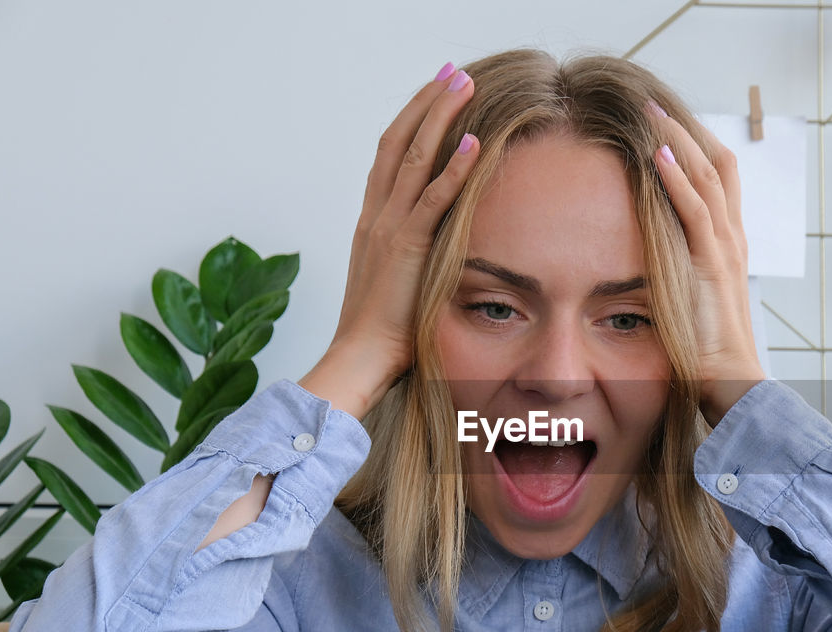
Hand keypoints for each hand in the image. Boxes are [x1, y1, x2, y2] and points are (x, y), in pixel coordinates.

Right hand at [300, 64, 480, 418]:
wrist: (358, 360)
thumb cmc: (382, 334)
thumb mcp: (397, 285)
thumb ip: (414, 260)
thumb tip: (439, 253)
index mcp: (372, 223)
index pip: (389, 156)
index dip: (411, 121)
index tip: (434, 94)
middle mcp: (375, 216)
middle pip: (398, 142)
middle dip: (426, 103)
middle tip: (452, 72)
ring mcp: (387, 229)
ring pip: (413, 157)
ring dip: (440, 116)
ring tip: (464, 84)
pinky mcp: (405, 249)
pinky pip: (431, 199)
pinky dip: (453, 168)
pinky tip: (474, 141)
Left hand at [649, 106, 765, 426]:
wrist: (729, 383)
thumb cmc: (703, 353)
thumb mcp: (686, 302)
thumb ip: (673, 278)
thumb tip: (640, 267)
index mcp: (727, 246)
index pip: (718, 179)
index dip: (695, 146)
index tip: (664, 123)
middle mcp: (732, 239)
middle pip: (717, 165)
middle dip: (686, 130)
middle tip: (653, 104)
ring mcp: (725, 249)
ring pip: (708, 177)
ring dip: (677, 140)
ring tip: (649, 111)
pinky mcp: (712, 265)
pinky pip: (696, 211)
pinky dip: (677, 179)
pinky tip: (657, 153)